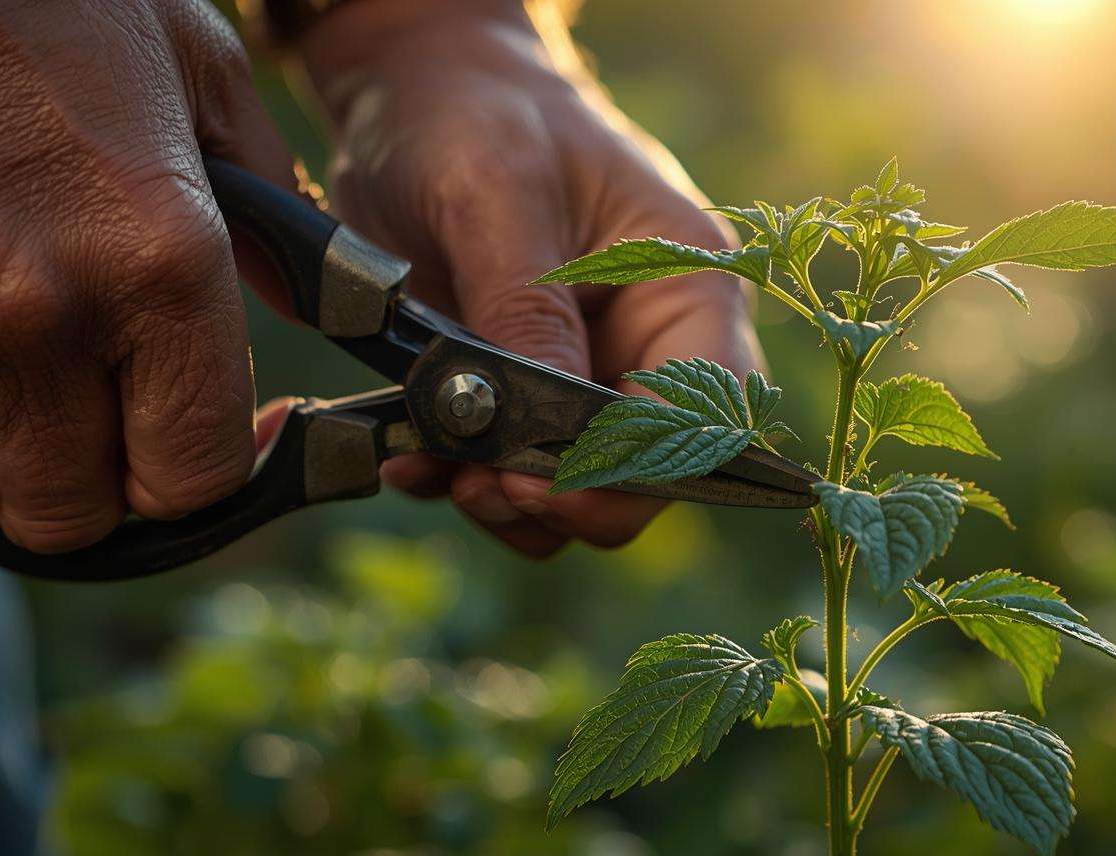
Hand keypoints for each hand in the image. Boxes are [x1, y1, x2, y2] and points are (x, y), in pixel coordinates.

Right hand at [0, 0, 294, 550]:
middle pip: (79, 509)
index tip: (190, 442)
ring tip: (18, 377)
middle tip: (99, 413)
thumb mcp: (197, 73)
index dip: (197, 472)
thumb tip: (320, 301)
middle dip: (99, 478)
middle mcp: (46, 314)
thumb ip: (272, 210)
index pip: (195, 472)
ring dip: (2, 455)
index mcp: (162, 263)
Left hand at [300, 1, 763, 556]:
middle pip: (645, 476)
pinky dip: (460, 483)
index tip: (542, 483)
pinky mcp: (519, 395)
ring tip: (439, 465)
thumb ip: (522, 308)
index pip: (705, 416)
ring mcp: (586, 379)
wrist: (416, 92)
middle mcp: (651, 347)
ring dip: (507, 504)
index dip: (636, 471)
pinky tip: (410, 456)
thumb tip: (538, 426)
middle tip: (481, 483)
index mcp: (687, 288)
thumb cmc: (476, 113)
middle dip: (564, 498)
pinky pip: (510, 475)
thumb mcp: (495, 191)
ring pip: (577, 493)